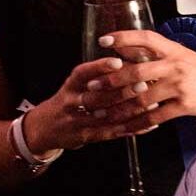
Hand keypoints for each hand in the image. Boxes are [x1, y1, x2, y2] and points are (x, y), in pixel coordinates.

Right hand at [21, 57, 163, 155]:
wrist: (45, 127)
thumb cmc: (69, 100)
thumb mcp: (76, 84)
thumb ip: (97, 75)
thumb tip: (129, 59)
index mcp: (71, 84)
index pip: (83, 73)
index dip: (100, 67)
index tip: (118, 61)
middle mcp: (71, 101)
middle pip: (97, 96)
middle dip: (121, 91)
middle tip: (142, 83)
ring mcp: (77, 120)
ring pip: (105, 117)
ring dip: (129, 111)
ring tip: (150, 106)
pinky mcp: (84, 136)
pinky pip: (109, 133)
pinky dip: (129, 130)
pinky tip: (146, 125)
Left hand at [82, 29, 195, 126]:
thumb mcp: (185, 58)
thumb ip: (161, 57)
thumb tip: (132, 56)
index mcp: (174, 50)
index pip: (145, 38)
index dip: (123, 37)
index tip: (103, 41)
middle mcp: (175, 65)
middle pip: (136, 71)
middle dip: (110, 81)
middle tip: (91, 88)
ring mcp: (179, 85)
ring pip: (141, 98)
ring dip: (119, 108)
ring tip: (102, 114)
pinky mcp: (185, 105)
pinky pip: (155, 116)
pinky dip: (139, 123)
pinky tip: (127, 128)